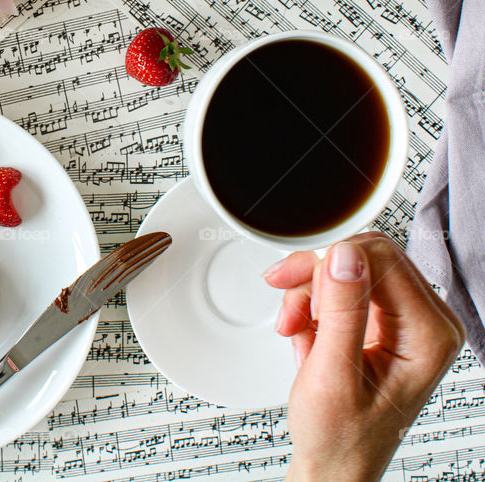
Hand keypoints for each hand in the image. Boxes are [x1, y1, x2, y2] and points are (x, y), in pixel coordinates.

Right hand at [265, 232, 463, 481]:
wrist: (334, 464)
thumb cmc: (341, 438)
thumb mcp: (333, 375)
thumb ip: (342, 312)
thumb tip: (343, 255)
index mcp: (429, 334)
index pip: (381, 258)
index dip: (329, 261)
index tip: (293, 278)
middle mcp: (424, 322)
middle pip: (364, 257)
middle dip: (316, 276)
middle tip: (286, 295)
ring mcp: (402, 321)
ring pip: (348, 269)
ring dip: (309, 292)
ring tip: (292, 326)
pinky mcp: (379, 323)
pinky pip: (340, 289)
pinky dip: (312, 305)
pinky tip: (305, 334)